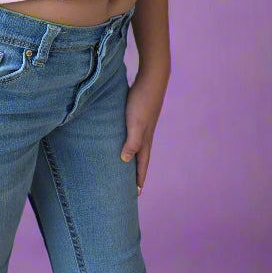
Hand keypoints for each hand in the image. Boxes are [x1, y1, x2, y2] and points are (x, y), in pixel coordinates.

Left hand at [120, 66, 169, 195]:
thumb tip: (125, 161)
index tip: (135, 195)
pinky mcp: (137, 115)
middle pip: (139, 158)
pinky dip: (126, 142)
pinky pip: (131, 134)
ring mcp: (142, 124)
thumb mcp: (135, 123)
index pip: (141, 165)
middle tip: (129, 187)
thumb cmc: (142, 101)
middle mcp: (145, 135)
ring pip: (135, 146)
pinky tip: (119, 138)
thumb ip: (132, 142)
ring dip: (131, 158)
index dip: (138, 180)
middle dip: (135, 173)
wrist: (152, 77)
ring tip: (122, 166)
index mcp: (145, 140)